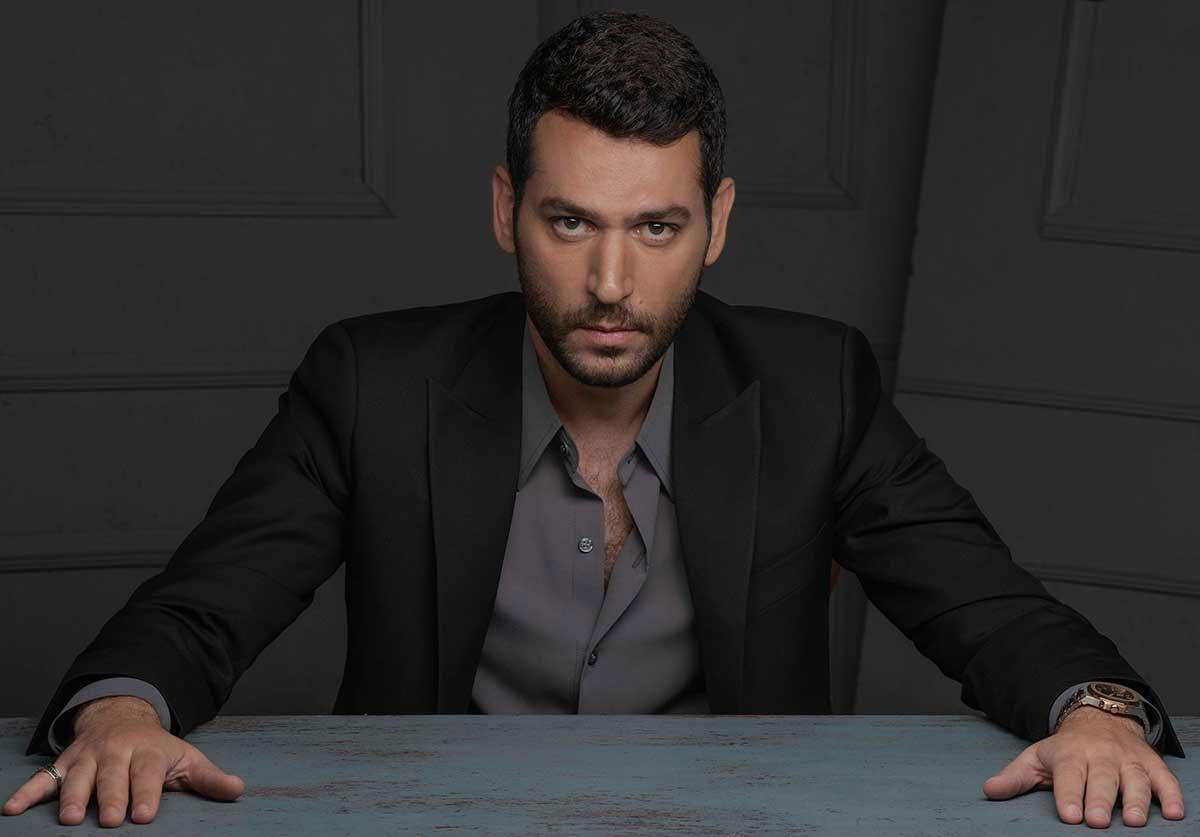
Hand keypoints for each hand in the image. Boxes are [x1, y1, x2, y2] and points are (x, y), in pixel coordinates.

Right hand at [2, 695, 244, 826]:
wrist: (122, 718)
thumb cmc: (157, 750)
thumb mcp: (186, 760)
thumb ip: (209, 779)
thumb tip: (238, 790)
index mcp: (148, 752)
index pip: (148, 774)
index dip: (146, 794)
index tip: (144, 816)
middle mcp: (116, 752)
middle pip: (113, 776)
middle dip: (112, 797)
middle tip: (111, 820)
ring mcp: (88, 757)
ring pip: (78, 777)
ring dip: (73, 796)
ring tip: (71, 819)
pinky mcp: (64, 764)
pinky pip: (42, 778)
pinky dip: (27, 792)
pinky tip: (12, 809)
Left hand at [982, 705, 1185, 826]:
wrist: (1099, 719)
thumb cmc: (1066, 749)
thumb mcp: (1037, 758)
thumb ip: (1015, 777)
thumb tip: (989, 791)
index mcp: (1070, 754)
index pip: (1068, 774)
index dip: (1068, 795)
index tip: (1069, 816)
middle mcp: (1101, 754)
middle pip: (1102, 778)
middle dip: (1100, 799)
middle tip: (1098, 821)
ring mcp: (1128, 758)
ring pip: (1135, 778)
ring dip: (1137, 799)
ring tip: (1134, 821)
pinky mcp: (1150, 763)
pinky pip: (1164, 778)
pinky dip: (1171, 794)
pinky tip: (1173, 812)